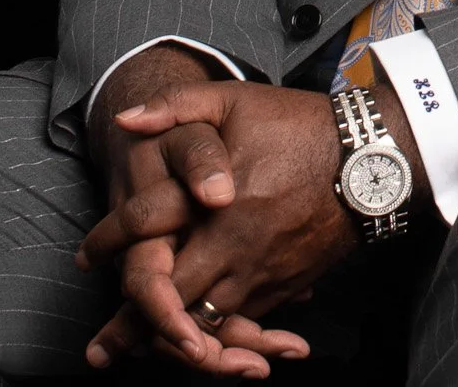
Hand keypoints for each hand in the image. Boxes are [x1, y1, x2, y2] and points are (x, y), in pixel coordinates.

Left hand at [81, 81, 367, 371]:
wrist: (372, 156)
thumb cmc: (301, 126)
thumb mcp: (238, 101)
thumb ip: (178, 106)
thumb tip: (126, 121)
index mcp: (214, 202)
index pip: (146, 231)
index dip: (108, 246)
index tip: (85, 256)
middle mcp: (231, 245)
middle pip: (169, 302)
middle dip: (129, 327)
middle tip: (98, 348)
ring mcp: (258, 271)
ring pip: (204, 325)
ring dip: (170, 341)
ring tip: (138, 355)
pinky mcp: (282, 286)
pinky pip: (242, 324)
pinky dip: (216, 338)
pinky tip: (197, 344)